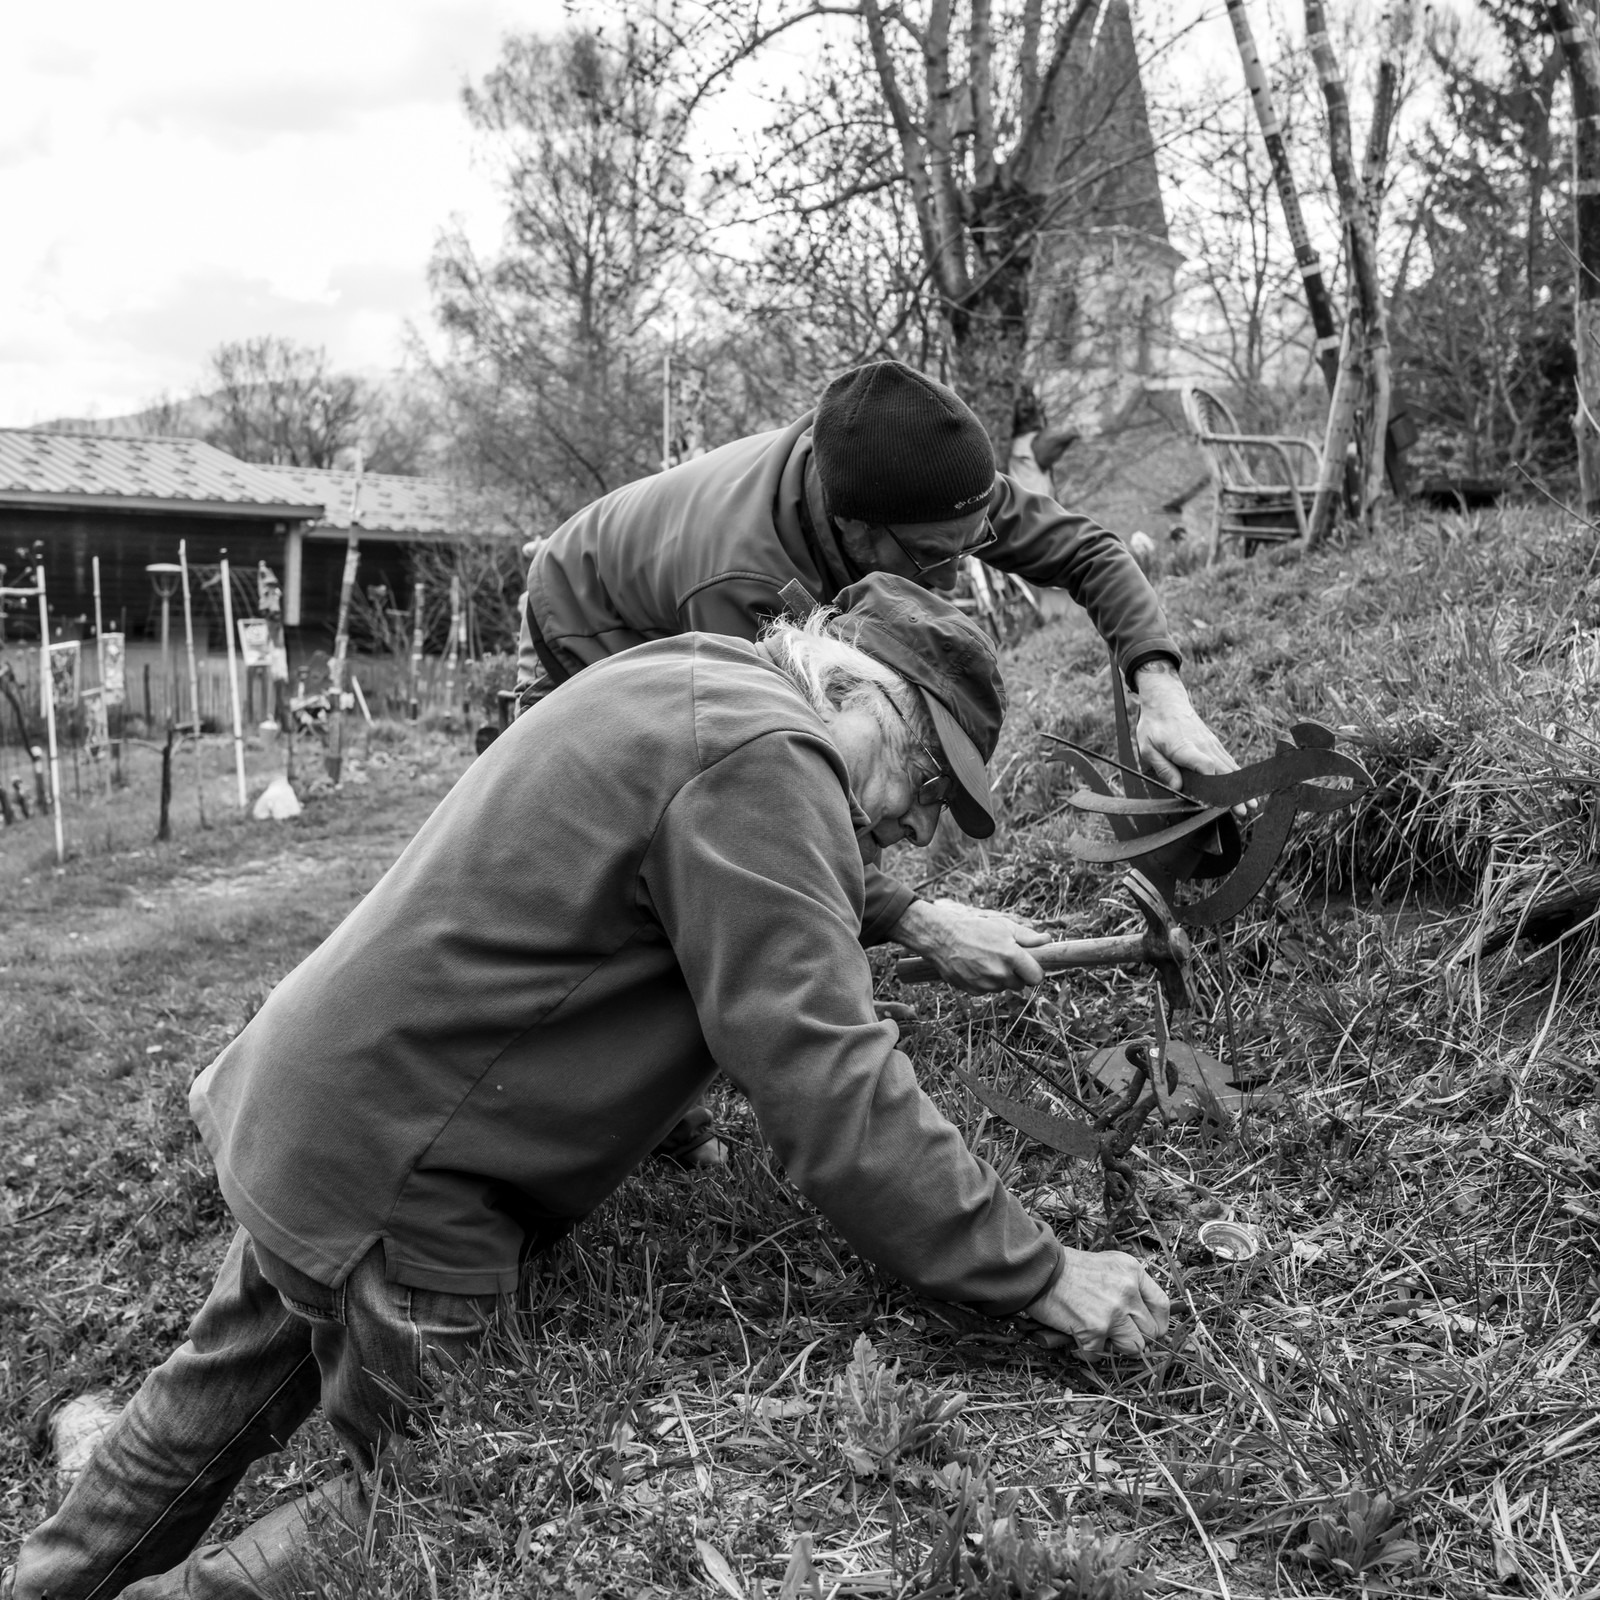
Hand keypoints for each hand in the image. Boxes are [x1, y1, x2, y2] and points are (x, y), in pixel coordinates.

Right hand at [891, 897, 1051, 991]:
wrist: (941, 937)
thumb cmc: (973, 928)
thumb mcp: (1003, 926)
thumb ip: (1028, 937)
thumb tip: (1048, 940)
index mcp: (1011, 956)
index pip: (1036, 977)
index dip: (1033, 971)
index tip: (1028, 966)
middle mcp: (1000, 973)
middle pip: (1020, 985)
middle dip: (1016, 975)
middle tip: (1003, 960)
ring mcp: (986, 984)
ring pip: (1003, 988)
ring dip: (999, 979)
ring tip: (986, 960)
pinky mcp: (973, 991)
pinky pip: (987, 991)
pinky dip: (984, 982)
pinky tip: (975, 967)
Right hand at [1022, 1248, 1169, 1354]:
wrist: (1038, 1270)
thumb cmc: (1069, 1268)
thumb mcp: (1108, 1265)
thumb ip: (1128, 1285)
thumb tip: (1142, 1316)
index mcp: (1132, 1272)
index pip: (1162, 1305)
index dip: (1159, 1323)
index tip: (1151, 1330)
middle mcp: (1127, 1292)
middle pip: (1151, 1332)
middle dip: (1135, 1336)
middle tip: (1117, 1332)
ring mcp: (1113, 1313)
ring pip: (1133, 1347)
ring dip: (1116, 1345)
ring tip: (1098, 1333)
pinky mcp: (1095, 1331)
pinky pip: (1101, 1353)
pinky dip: (1088, 1349)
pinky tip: (1077, 1333)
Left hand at [1131, 661, 1244, 817]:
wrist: (1166, 701)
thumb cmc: (1154, 725)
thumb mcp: (1148, 748)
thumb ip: (1163, 768)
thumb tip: (1177, 787)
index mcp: (1185, 748)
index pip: (1205, 765)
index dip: (1212, 782)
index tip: (1216, 799)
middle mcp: (1204, 746)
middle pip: (1223, 771)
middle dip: (1233, 793)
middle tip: (1242, 810)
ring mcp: (1212, 744)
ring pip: (1230, 767)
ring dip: (1240, 786)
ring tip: (1251, 804)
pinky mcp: (1214, 744)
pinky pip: (1229, 761)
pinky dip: (1238, 775)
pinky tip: (1245, 787)